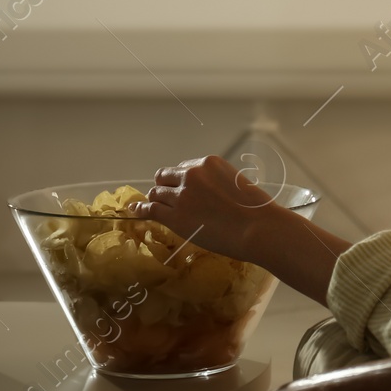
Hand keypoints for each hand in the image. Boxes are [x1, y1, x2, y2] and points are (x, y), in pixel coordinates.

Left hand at [128, 156, 275, 263]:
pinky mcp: (174, 216)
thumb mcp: (236, 182)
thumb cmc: (256, 209)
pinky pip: (150, 209)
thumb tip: (209, 193)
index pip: (184, 167)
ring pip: (156, 192)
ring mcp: (181, 195)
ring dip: (156, 199)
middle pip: (166, 177)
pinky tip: (135, 209)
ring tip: (154, 205)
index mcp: (207, 163)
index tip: (183, 189)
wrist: (256, 228)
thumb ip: (216, 182)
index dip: (182, 179)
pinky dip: (141, 208)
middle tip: (169, 198)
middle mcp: (191, 174)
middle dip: (166, 186)